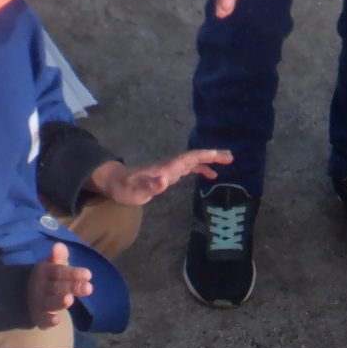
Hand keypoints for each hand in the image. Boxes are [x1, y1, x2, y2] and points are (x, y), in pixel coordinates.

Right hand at [27, 243, 92, 327]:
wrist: (29, 295)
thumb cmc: (50, 278)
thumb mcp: (54, 266)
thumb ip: (59, 257)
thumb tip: (60, 245)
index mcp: (45, 271)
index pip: (59, 271)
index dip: (73, 273)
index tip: (88, 275)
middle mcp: (41, 287)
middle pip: (57, 287)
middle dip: (72, 287)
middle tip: (89, 288)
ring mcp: (39, 302)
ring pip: (50, 302)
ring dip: (59, 301)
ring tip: (70, 300)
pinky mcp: (39, 317)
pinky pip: (42, 320)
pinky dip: (48, 321)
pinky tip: (57, 321)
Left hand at [86, 149, 232, 206]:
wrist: (115, 184)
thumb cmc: (125, 189)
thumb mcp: (136, 191)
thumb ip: (149, 186)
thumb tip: (164, 181)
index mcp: (166, 168)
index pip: (189, 159)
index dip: (204, 156)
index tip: (220, 155)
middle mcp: (170, 166)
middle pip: (194, 157)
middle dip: (212, 156)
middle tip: (231, 156)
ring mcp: (170, 169)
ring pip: (194, 161)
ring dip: (210, 161)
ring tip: (227, 162)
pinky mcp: (169, 174)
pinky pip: (189, 168)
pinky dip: (202, 169)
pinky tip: (211, 176)